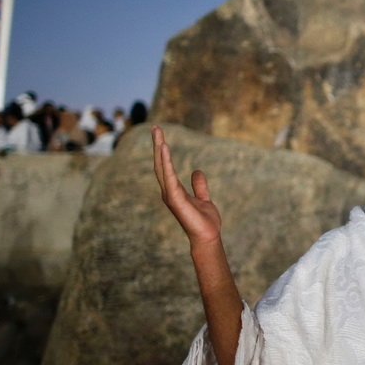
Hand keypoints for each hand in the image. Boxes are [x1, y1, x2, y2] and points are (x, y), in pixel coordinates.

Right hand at [152, 125, 223, 247]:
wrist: (208, 237)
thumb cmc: (205, 222)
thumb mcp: (204, 198)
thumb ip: (199, 185)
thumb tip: (196, 171)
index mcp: (175, 190)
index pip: (166, 166)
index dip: (162, 151)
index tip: (160, 135)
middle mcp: (169, 191)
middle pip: (160, 164)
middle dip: (157, 145)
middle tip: (155, 127)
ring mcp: (170, 195)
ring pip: (162, 168)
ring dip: (159, 150)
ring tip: (158, 134)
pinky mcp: (175, 199)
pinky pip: (169, 177)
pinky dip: (166, 162)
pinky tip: (164, 149)